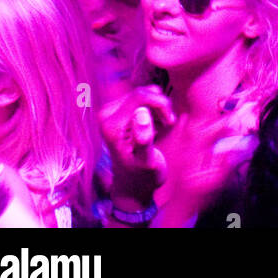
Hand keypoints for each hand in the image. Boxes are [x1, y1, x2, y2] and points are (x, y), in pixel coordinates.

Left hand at [100, 86, 174, 203]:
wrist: (132, 185)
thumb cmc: (142, 177)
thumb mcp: (147, 163)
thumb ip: (144, 140)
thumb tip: (141, 114)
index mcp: (111, 126)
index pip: (140, 96)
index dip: (160, 104)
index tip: (171, 121)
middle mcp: (106, 115)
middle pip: (142, 92)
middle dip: (161, 105)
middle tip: (169, 124)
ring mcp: (111, 112)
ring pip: (143, 92)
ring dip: (159, 106)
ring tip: (163, 125)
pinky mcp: (117, 110)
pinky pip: (141, 97)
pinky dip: (154, 106)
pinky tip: (157, 122)